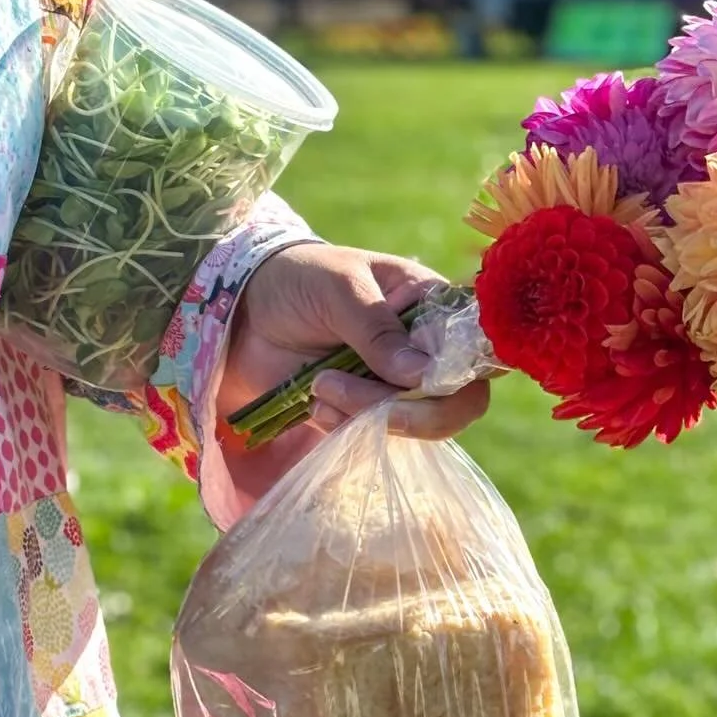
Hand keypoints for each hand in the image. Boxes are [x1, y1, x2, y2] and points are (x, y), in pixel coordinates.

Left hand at [219, 242, 491, 439]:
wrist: (241, 312)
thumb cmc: (297, 280)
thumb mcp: (338, 289)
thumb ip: (378, 330)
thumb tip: (424, 377)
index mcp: (430, 305)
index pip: (476, 350)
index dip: (460, 375)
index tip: (421, 382)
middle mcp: (424, 349)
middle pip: (456, 401)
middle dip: (408, 410)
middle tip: (347, 394)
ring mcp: (396, 384)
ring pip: (413, 424)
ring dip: (365, 415)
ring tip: (319, 386)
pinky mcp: (365, 411)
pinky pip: (375, 436)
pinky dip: (345, 428)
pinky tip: (313, 404)